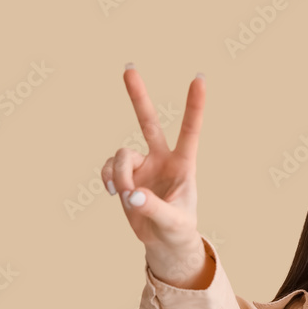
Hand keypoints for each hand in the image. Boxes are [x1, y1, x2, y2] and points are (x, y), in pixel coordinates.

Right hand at [101, 65, 205, 251]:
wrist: (164, 241)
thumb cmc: (178, 230)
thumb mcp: (173, 222)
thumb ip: (154, 209)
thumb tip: (131, 195)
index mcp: (183, 164)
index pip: (190, 130)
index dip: (194, 106)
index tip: (199, 79)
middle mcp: (162, 158)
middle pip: (148, 122)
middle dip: (138, 97)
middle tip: (128, 68)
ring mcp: (142, 164)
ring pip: (121, 156)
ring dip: (120, 175)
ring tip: (127, 196)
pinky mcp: (125, 174)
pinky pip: (108, 167)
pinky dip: (108, 179)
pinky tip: (114, 193)